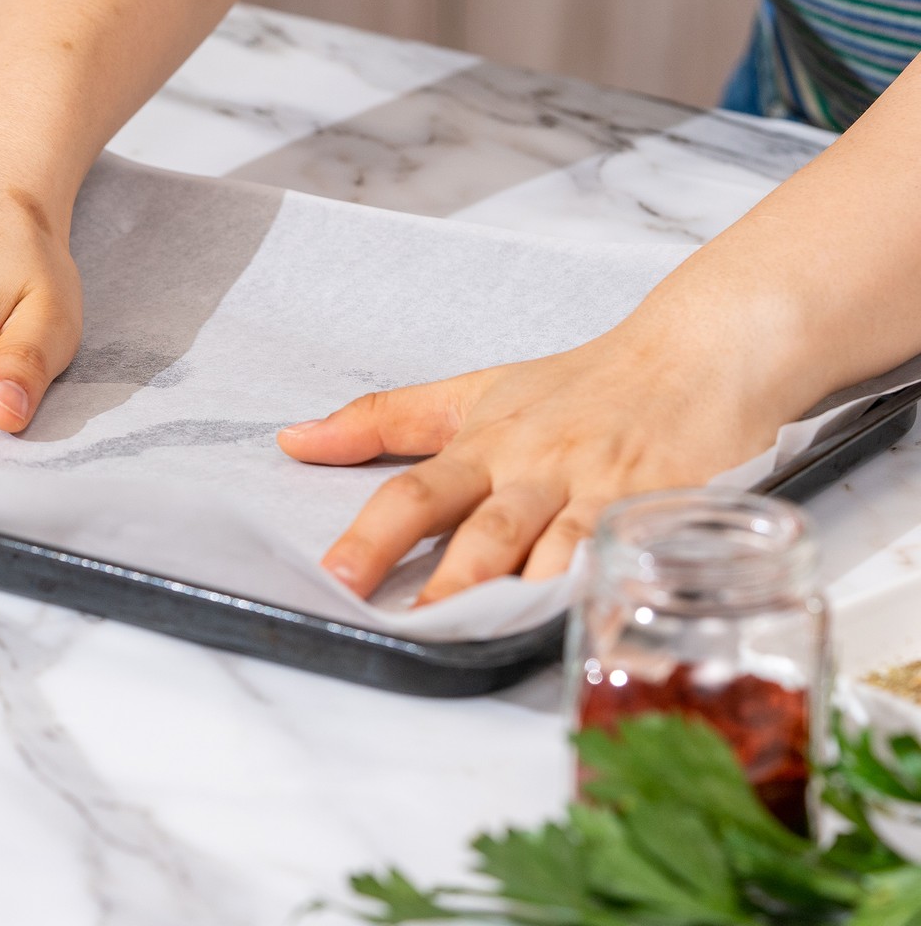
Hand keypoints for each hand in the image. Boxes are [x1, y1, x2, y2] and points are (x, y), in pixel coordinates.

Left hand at [277, 333, 785, 605]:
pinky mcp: (656, 509)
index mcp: (486, 444)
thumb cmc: (578, 383)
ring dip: (519, 594)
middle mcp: (537, 468)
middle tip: (407, 627)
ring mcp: (598, 491)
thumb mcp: (473, 392)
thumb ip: (384, 419)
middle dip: (445, 582)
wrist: (695, 354)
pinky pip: (624, 555)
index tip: (337, 576)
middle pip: (485, 530)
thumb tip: (294, 440)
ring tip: (482, 635)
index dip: (376, 534)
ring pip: (552, 547)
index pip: (418, 490)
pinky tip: (586, 626)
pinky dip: (603, 588)